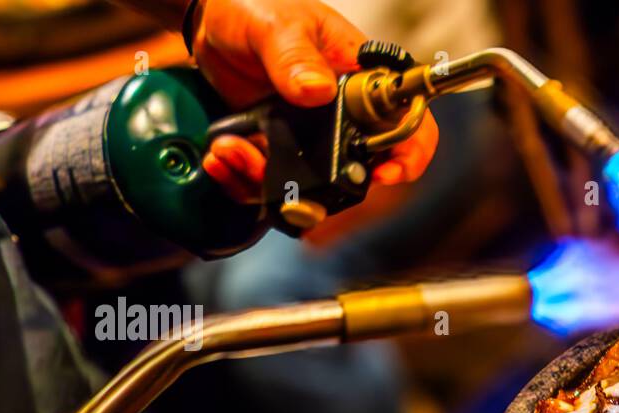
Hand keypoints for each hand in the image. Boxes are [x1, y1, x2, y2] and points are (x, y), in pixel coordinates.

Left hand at [187, 0, 438, 199]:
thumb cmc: (255, 7)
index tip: (382, 172)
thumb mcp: (276, 24)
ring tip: (228, 149)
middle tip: (268, 166)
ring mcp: (312, 139)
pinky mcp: (280, 152)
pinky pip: (269, 186)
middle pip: (357, 172)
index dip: (407, 152)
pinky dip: (241, 181)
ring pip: (310, 189)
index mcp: (362, 79)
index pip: (408, 119)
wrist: (210, 22)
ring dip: (264, 182)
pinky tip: (219, 154)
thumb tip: (318, 91)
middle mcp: (344, 116)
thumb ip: (295, 56)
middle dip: (318, 185)